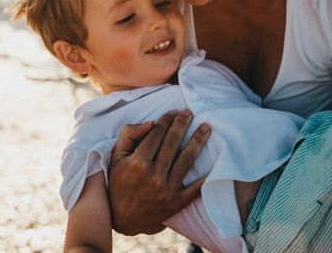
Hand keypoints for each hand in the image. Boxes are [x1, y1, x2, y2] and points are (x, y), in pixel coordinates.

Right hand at [108, 109, 210, 235]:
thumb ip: (129, 135)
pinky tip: (214, 161)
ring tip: (206, 127)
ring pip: (186, 160)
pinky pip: (195, 188)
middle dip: (182, 124)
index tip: (173, 112)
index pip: (156, 135)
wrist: (122, 218)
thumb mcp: (116, 156)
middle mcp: (153, 176)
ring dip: (198, 141)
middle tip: (189, 112)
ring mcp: (166, 191)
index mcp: (137, 163)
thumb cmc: (118, 182)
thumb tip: (151, 122)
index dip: (166, 120)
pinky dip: (206, 176)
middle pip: (172, 143)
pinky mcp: (176, 203)